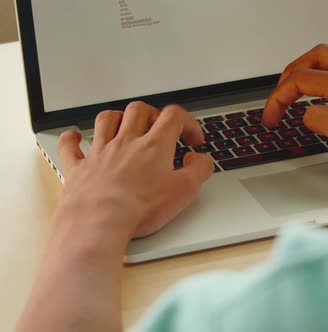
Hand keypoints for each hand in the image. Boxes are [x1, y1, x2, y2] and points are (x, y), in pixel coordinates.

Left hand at [56, 101, 213, 238]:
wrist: (99, 222)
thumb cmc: (139, 208)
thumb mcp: (184, 191)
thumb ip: (199, 170)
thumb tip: (201, 160)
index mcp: (154, 146)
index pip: (174, 116)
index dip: (187, 122)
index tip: (192, 139)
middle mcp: (126, 142)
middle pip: (139, 110)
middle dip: (153, 114)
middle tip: (159, 128)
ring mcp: (100, 152)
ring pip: (107, 119)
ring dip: (118, 118)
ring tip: (125, 125)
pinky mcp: (79, 168)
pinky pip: (71, 145)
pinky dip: (73, 138)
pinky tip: (76, 137)